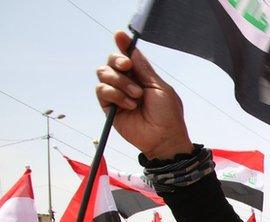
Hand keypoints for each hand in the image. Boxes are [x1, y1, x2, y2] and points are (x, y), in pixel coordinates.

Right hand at [95, 30, 192, 159]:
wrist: (164, 138)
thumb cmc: (167, 114)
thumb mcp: (158, 87)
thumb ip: (142, 68)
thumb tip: (130, 46)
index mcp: (141, 76)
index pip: (126, 56)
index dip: (121, 45)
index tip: (119, 35)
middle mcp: (127, 82)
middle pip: (110, 62)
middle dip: (118, 61)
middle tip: (128, 67)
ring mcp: (116, 94)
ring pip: (103, 74)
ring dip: (120, 82)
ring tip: (136, 96)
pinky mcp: (108, 107)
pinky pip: (101, 91)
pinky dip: (115, 94)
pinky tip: (129, 105)